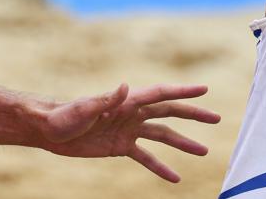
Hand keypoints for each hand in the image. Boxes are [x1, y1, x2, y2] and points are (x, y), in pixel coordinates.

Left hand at [37, 83, 220, 182]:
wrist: (49, 129)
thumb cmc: (64, 115)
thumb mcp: (85, 108)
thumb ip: (106, 99)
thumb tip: (125, 87)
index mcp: (127, 101)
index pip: (161, 94)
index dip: (183, 91)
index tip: (205, 89)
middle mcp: (132, 113)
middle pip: (169, 112)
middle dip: (193, 115)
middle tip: (216, 119)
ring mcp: (128, 129)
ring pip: (162, 135)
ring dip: (183, 143)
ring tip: (203, 151)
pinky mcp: (120, 146)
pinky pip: (145, 157)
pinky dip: (160, 167)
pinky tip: (175, 178)